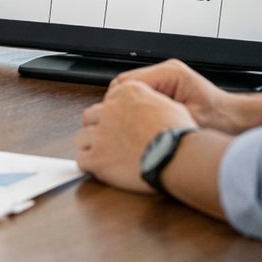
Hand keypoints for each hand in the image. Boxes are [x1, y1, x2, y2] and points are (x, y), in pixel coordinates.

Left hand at [77, 80, 195, 193]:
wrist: (178, 156)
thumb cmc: (178, 135)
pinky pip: (82, 159)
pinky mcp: (97, 157)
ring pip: (83, 137)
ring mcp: (101, 134)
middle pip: (91, 117)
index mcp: (127, 93)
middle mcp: (110, 109)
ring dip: (91, 145)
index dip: (113, 114)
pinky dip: (89, 164)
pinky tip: (99, 168)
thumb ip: (151, 101)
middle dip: (98, 127)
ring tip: (104, 155)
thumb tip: (149, 108)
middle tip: (109, 140)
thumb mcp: (169, 105)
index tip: (119, 125)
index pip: (108, 100)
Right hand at [111, 59, 244, 132]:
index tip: (115, 122)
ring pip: (131, 91)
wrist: (237, 121)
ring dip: (129, 109)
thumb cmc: (221, 121)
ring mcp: (166, 78)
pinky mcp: (167, 88)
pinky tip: (143, 126)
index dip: (117, 103)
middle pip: (125, 85)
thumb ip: (159, 118)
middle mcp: (166, 72)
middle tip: (120, 129)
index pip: (127, 82)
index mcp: (170, 74)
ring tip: (131, 129)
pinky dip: (139, 110)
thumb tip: (130, 122)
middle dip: (120, 107)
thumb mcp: (187, 123)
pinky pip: (142, 96)